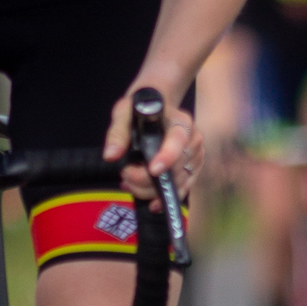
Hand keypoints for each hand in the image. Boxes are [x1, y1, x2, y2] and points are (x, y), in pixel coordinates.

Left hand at [104, 84, 200, 198]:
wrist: (155, 108)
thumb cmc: (140, 109)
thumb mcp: (124, 113)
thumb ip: (117, 133)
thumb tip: (111, 156)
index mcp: (180, 122)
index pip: (178, 140)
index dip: (167, 156)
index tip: (152, 169)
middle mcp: (193, 140)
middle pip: (176, 168)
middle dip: (147, 179)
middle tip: (125, 173)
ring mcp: (195, 157)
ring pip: (177, 183)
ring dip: (150, 189)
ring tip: (129, 181)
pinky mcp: (192, 170)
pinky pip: (181, 190)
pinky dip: (161, 197)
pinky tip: (144, 196)